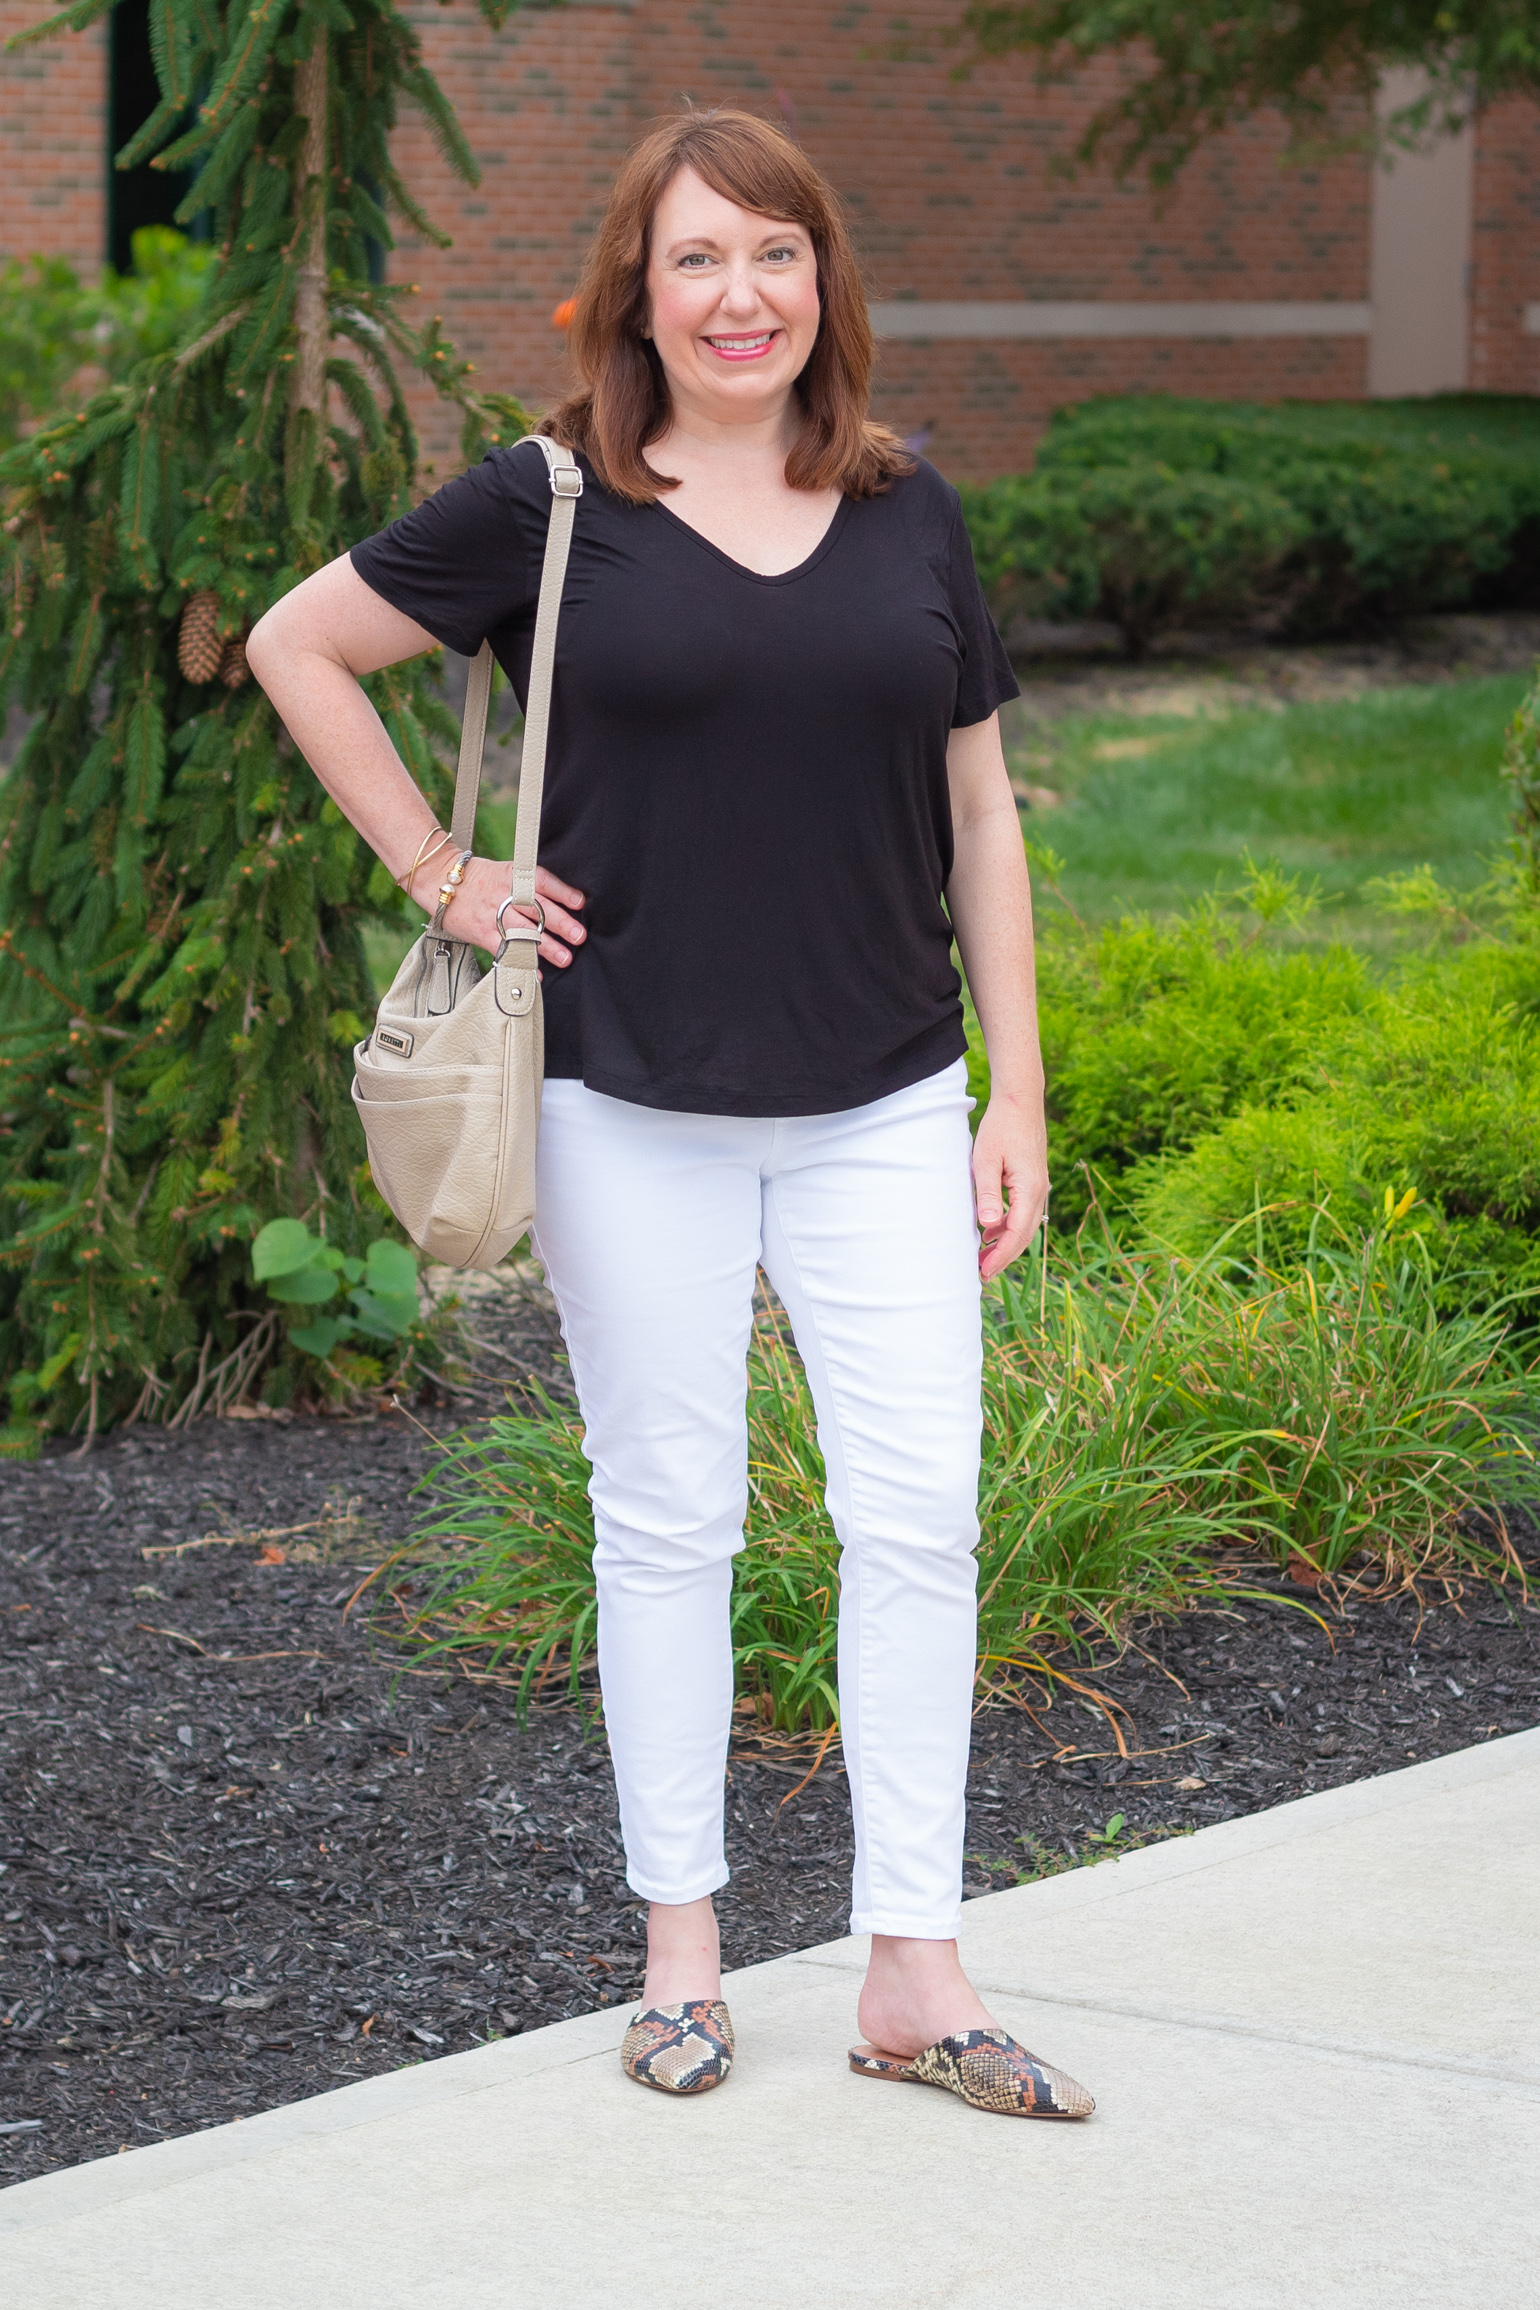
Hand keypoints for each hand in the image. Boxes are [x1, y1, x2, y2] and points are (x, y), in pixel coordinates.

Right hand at [423, 855, 585, 968]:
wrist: (440, 879)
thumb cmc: (478, 877)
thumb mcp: (504, 871)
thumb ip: (527, 884)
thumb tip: (558, 901)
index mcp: (513, 875)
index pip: (541, 882)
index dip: (561, 892)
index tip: (580, 902)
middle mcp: (505, 894)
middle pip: (536, 909)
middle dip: (560, 923)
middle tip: (578, 936)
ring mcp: (493, 914)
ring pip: (523, 931)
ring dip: (546, 947)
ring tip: (565, 958)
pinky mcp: (482, 932)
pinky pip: (504, 950)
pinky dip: (521, 963)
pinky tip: (536, 975)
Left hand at [971, 1090, 1048, 1280]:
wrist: (1020, 1102)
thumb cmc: (1000, 1128)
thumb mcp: (986, 1160)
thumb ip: (988, 1193)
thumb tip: (988, 1226)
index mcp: (1030, 1189)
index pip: (1017, 1233)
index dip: (1001, 1255)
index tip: (984, 1272)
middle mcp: (1039, 1191)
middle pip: (1024, 1235)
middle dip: (1004, 1256)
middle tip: (982, 1275)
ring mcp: (1038, 1186)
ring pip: (1025, 1225)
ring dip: (1006, 1243)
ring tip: (982, 1258)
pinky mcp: (1032, 1181)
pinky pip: (1023, 1212)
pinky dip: (1008, 1226)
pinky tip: (990, 1231)